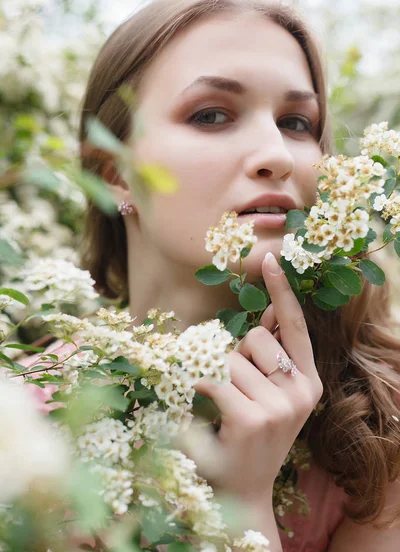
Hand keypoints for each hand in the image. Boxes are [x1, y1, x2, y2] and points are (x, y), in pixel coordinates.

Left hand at [193, 252, 322, 506]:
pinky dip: (193, 377)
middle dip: (234, 352)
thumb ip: (269, 354)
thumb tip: (264, 311)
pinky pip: (212, 377)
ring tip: (218, 400)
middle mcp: (302, 392)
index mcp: (309, 382)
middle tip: (231, 384)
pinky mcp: (252, 418)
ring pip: (230, 356)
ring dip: (214, 370)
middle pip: (255, 338)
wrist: (244, 490)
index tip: (271, 258)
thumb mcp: (269, 394)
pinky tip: (188, 390)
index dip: (283, 292)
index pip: (298, 327)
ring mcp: (280, 407)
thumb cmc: (250, 434)